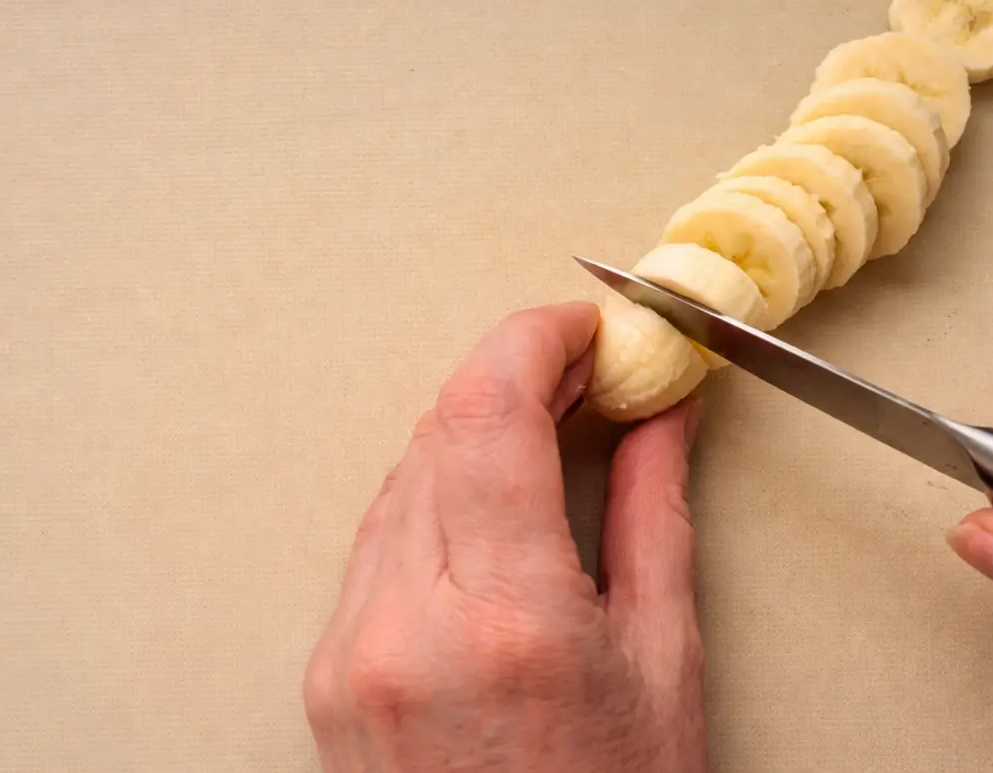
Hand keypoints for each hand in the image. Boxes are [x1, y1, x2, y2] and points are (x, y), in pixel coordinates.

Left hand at [303, 302, 707, 772]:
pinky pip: (379, 535)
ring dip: (476, 429)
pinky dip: (439, 491)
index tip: (584, 324)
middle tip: (588, 369)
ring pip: (404, 474)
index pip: (490, 415)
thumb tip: (659, 411)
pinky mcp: (329, 668)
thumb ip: (654, 510)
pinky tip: (494, 496)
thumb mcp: (662, 661)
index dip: (537, 340)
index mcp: (507, 621)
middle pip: (440, 429)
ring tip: (551, 426)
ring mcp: (350, 649)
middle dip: (516, 376)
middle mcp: (405, 627)